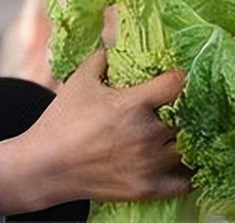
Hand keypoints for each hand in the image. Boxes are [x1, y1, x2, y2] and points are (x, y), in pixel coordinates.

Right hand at [0, 51, 189, 214]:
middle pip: (187, 117)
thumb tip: (115, 46)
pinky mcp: (148, 188)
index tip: (174, 79)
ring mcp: (149, 164)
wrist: (45, 166)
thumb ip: (101, 59)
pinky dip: (187, 172)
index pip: (177, 84)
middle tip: (174, 108)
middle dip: (183, 110)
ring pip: (188, 148)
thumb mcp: (79, 81)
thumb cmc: (61, 121)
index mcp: (132, 104)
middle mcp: (147, 134)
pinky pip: (186, 181)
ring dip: (184, 140)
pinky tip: (178, 162)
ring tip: (174, 134)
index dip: (179, 77)